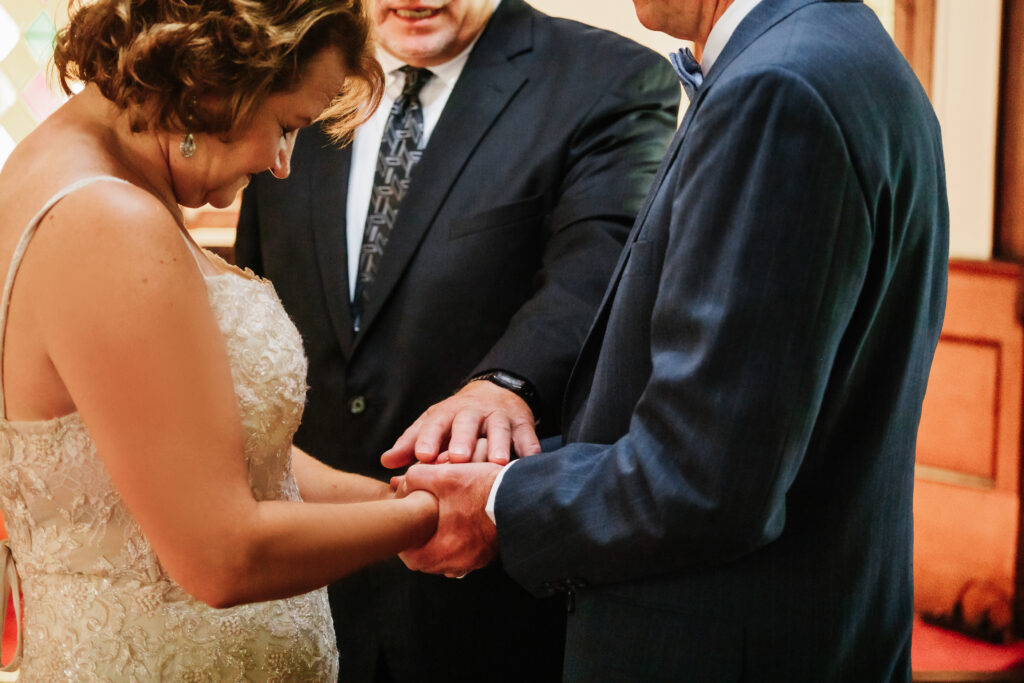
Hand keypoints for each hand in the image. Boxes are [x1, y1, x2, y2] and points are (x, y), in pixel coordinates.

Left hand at [381, 381, 539, 467]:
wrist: (495, 394)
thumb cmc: (456, 419)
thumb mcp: (433, 425)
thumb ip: (411, 444)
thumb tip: (386, 462)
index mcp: (447, 413)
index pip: (434, 424)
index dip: (428, 439)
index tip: (422, 456)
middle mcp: (473, 412)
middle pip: (466, 424)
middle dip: (463, 440)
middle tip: (458, 458)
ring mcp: (499, 417)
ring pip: (499, 429)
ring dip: (499, 444)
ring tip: (498, 462)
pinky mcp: (523, 423)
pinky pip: (528, 436)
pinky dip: (530, 449)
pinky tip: (530, 462)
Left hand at [395, 463, 501, 576]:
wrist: (525, 497)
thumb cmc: (484, 489)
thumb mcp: (444, 475)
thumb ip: (416, 477)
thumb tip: (402, 483)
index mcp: (442, 552)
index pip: (409, 556)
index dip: (404, 536)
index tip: (406, 521)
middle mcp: (458, 564)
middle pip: (428, 559)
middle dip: (423, 539)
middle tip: (422, 519)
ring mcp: (476, 562)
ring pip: (448, 557)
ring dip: (443, 540)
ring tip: (443, 518)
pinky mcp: (490, 556)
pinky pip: (467, 553)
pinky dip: (462, 540)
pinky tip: (465, 520)